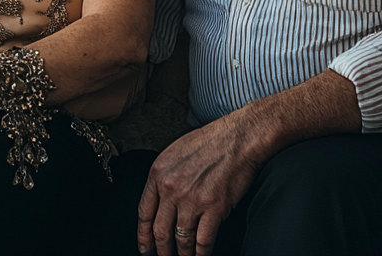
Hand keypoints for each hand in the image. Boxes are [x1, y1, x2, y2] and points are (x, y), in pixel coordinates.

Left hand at [137, 111, 263, 255]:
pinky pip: (203, 241)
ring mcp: (192, 200)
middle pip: (160, 231)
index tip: (145, 247)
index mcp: (159, 172)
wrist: (238, 138)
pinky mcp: (213, 209)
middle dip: (161, 250)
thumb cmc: (211, 140)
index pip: (144, 212)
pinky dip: (201, 254)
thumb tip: (161, 201)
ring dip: (182, 254)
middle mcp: (171, 188)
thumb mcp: (176, 152)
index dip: (143, 235)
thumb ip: (165, 177)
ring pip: (181, 240)